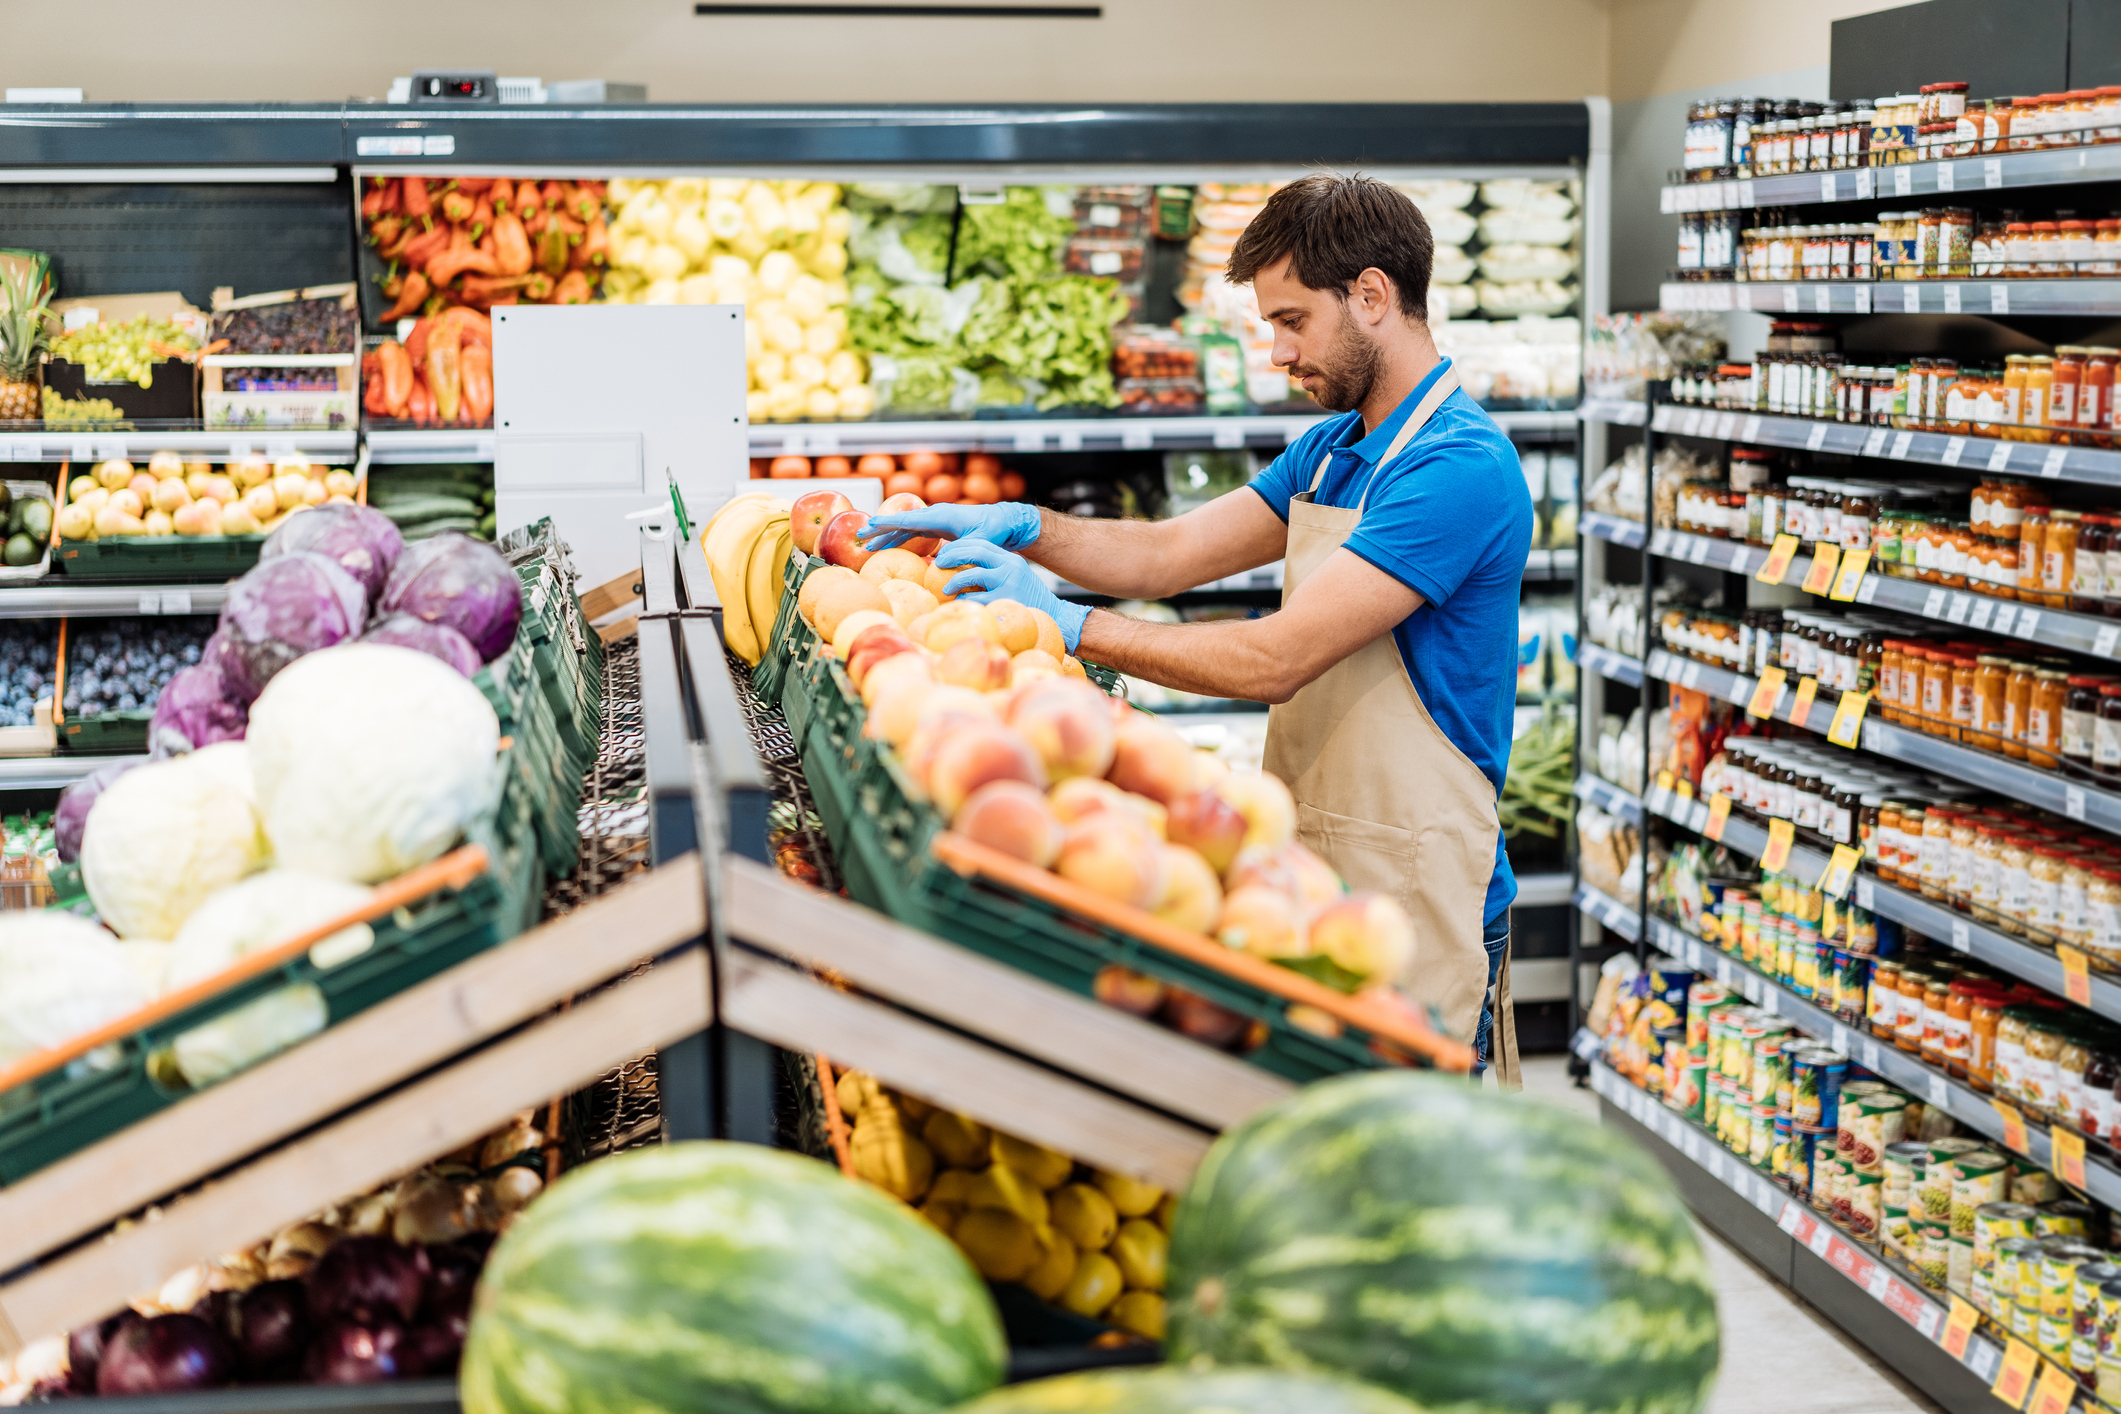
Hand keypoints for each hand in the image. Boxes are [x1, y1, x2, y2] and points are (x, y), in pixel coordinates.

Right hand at [856, 500, 1040, 552]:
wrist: (1004, 522)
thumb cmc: (993, 532)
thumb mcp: (978, 542)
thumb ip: (960, 550)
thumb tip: (938, 562)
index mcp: (942, 516)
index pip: (909, 519)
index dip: (888, 523)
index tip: (870, 525)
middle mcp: (935, 515)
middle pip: (901, 521)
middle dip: (880, 528)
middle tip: (860, 534)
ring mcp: (934, 520)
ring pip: (904, 528)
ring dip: (886, 535)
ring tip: (867, 545)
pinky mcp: (937, 527)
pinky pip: (912, 532)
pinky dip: (898, 538)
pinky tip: (887, 546)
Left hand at [934, 539, 1090, 651]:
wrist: (1055, 617)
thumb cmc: (1028, 601)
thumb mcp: (1014, 579)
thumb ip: (994, 572)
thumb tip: (963, 571)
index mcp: (1010, 559)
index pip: (981, 543)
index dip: (960, 546)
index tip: (944, 552)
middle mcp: (1010, 566)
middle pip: (975, 552)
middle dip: (953, 555)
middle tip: (938, 564)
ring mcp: (1009, 582)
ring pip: (973, 574)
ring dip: (955, 580)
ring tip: (945, 589)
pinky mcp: (1006, 599)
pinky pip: (977, 598)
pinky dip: (963, 600)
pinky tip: (958, 604)